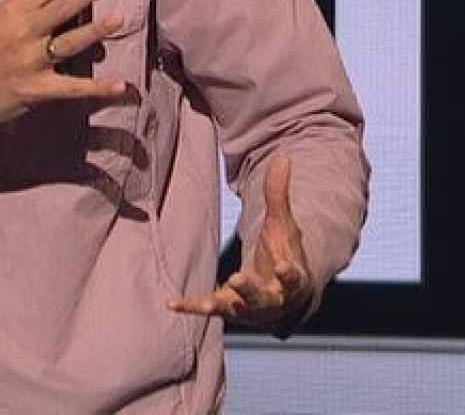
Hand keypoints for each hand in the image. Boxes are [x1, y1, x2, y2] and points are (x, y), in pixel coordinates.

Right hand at [0, 0, 128, 167]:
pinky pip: (72, 88)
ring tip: (118, 17)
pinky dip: (98, 87)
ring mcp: (29, 63)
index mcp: (10, 12)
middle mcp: (21, 34)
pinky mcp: (35, 91)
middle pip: (63, 7)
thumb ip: (22, 13)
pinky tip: (118, 85)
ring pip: (71, 42)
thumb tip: (56, 0)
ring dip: (96, 30)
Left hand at [168, 154, 312, 334]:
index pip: (293, 276)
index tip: (283, 266)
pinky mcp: (228, 309)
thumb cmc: (282, 252)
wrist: (282, 293)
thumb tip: (282, 156)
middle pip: (263, 297)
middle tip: (238, 280)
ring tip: (207, 303)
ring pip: (238, 308)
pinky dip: (191, 307)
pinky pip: (209, 308)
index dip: (289, 273)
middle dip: (250, 290)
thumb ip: (278, 194)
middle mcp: (272, 298)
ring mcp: (250, 307)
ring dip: (222, 304)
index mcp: (290, 276)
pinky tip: (171, 303)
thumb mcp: (281, 223)